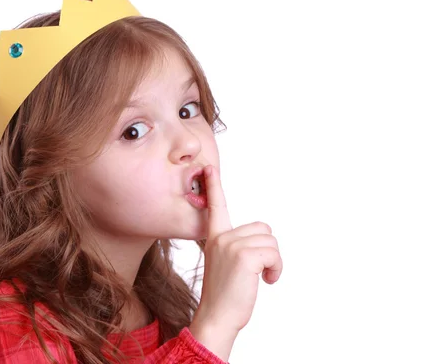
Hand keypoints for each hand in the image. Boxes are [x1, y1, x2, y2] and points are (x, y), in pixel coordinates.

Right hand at [189, 165, 282, 360]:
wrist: (217, 317)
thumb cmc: (224, 295)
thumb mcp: (224, 265)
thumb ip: (234, 246)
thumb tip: (258, 241)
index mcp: (215, 238)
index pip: (215, 207)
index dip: (213, 186)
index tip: (209, 168)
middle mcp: (221, 237)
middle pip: (263, 228)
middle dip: (268, 250)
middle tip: (259, 270)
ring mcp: (231, 245)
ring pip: (271, 241)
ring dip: (274, 261)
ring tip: (261, 277)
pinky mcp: (244, 256)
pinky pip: (274, 254)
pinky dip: (277, 269)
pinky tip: (267, 281)